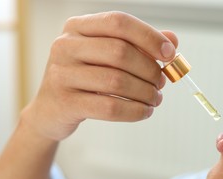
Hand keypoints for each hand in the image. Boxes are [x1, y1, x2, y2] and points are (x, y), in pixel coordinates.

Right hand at [22, 11, 177, 140]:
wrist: (50, 110)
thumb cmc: (83, 79)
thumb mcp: (104, 56)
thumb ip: (137, 45)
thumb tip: (172, 41)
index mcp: (77, 27)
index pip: (118, 22)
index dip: (149, 37)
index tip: (170, 54)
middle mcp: (65, 46)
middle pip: (120, 52)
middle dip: (149, 69)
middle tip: (161, 82)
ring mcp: (62, 75)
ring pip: (116, 82)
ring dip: (145, 93)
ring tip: (155, 99)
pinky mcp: (66, 103)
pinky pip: (110, 107)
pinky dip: (134, 111)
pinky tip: (144, 112)